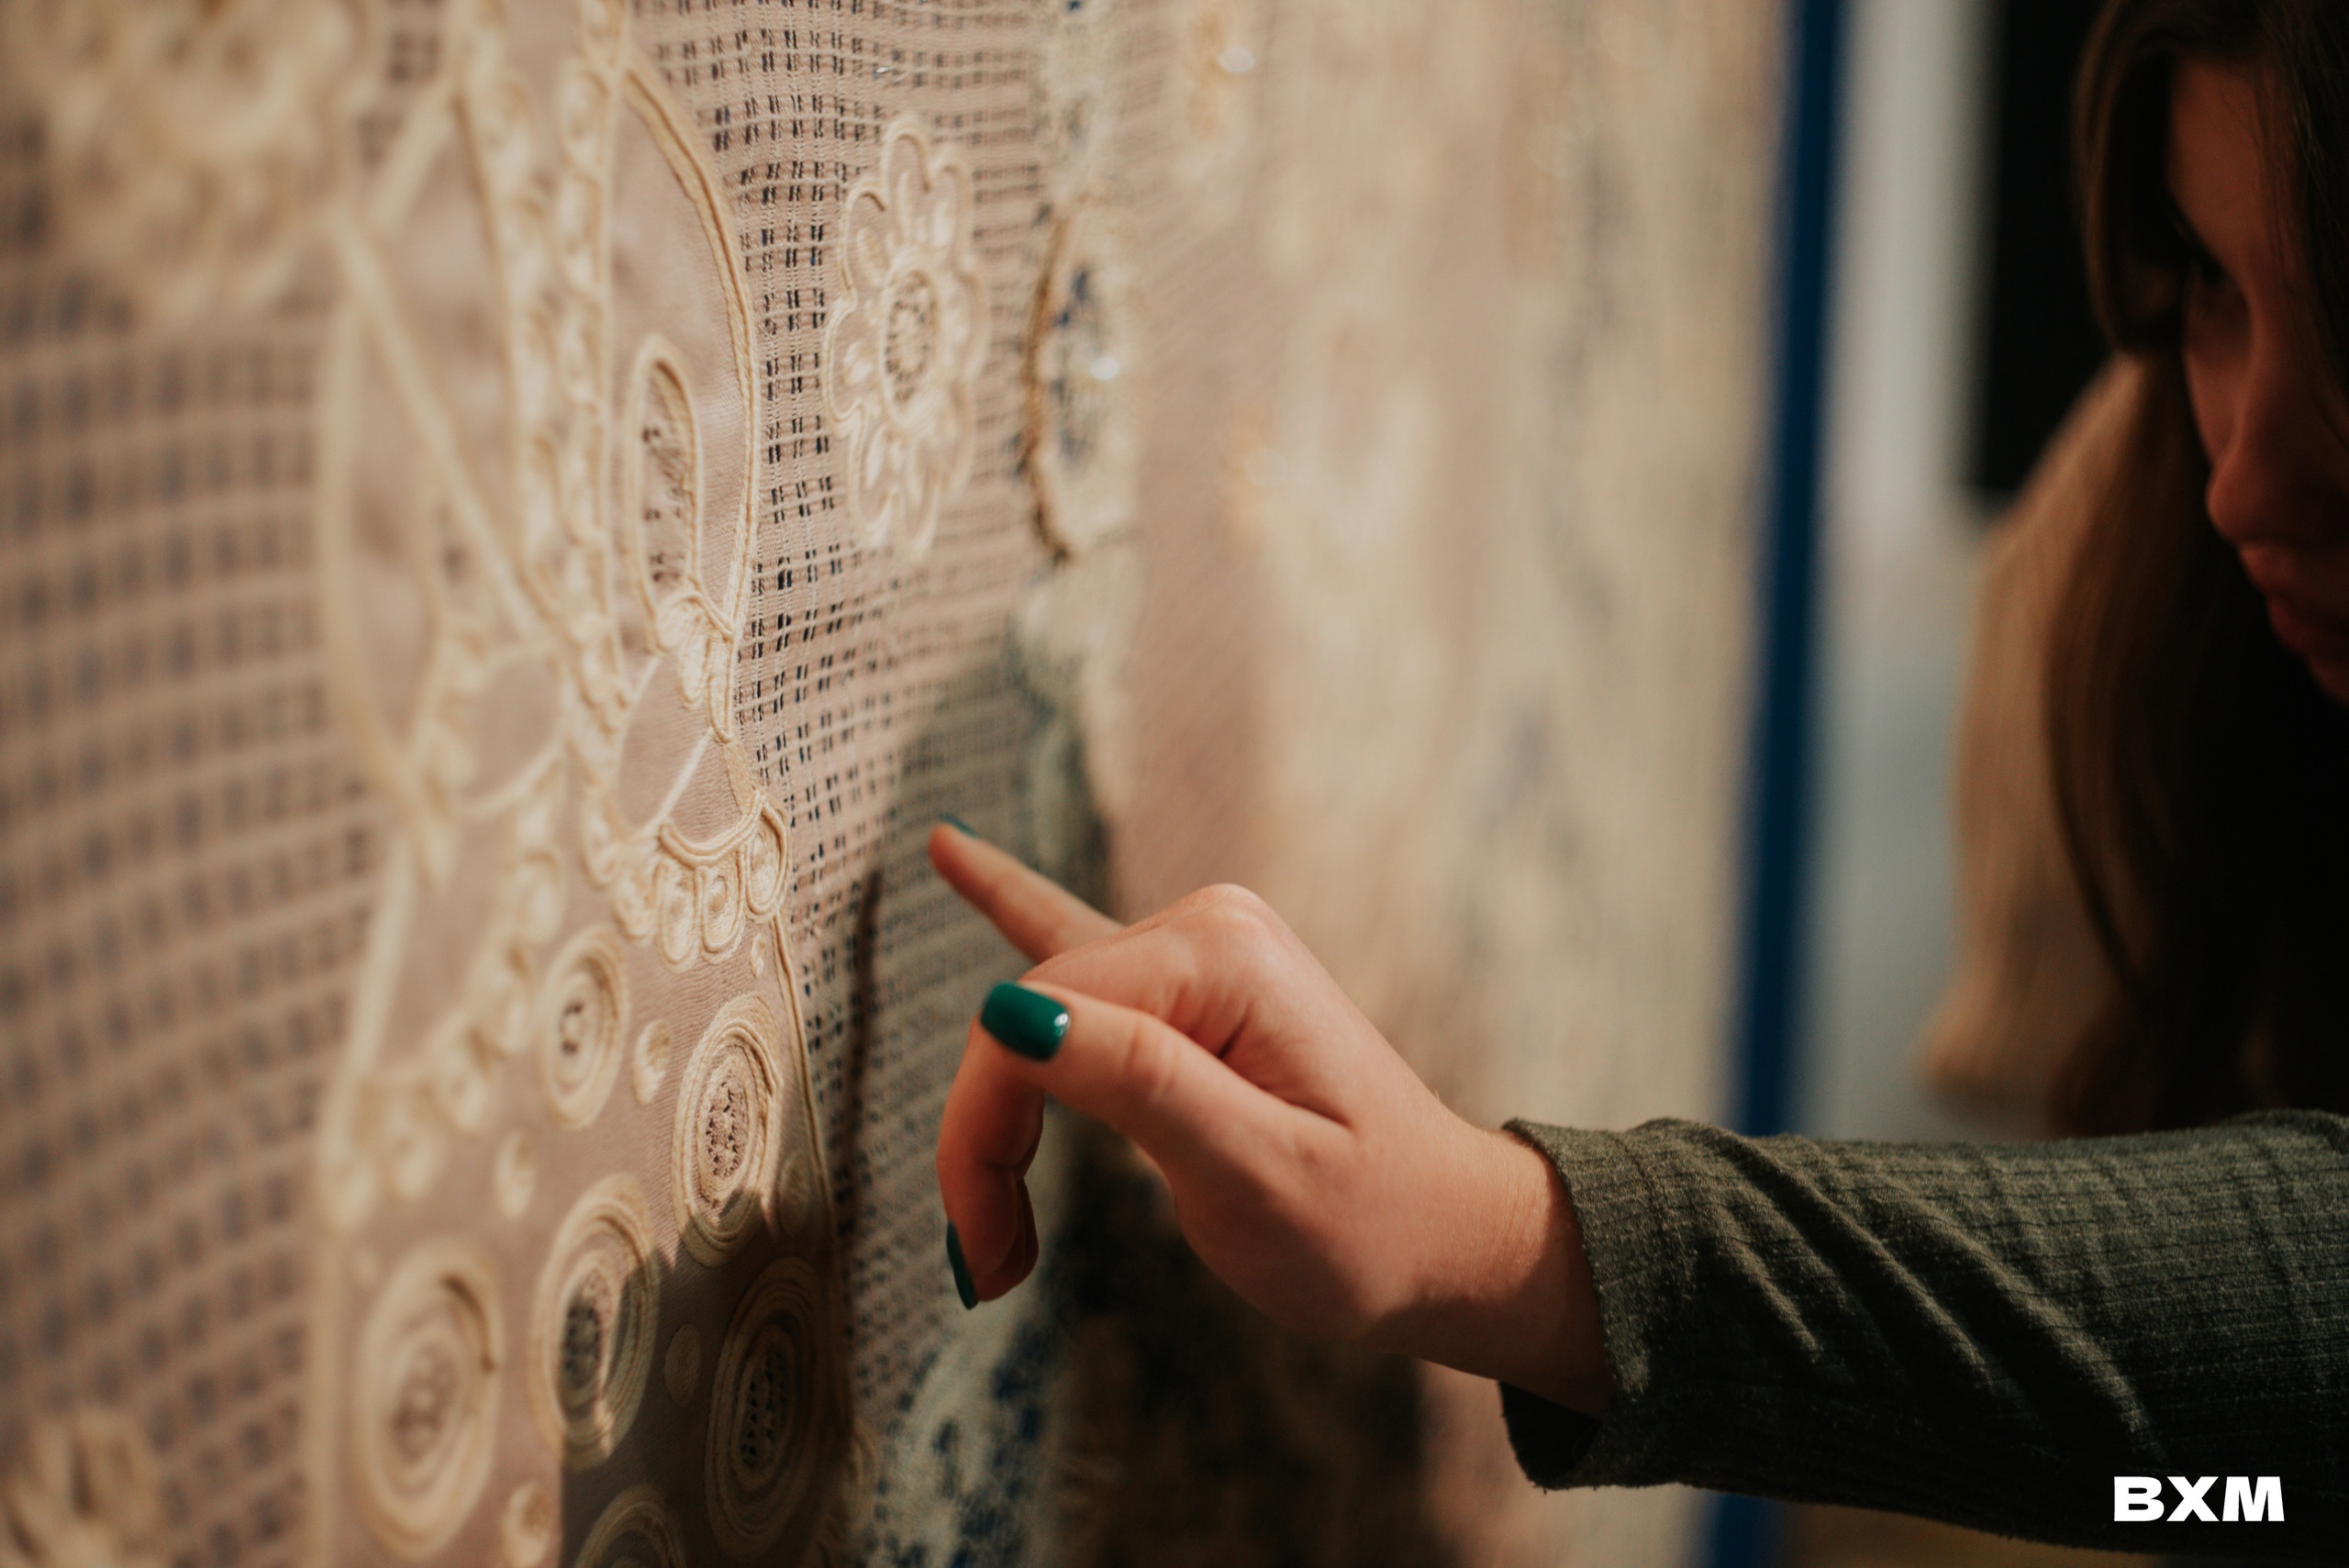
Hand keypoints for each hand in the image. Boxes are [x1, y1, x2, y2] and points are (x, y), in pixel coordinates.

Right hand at [928, 822, 1610, 1414]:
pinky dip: (1009, 910)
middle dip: (989, 1144)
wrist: (1450, 1240)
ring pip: (1034, 1016)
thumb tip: (1011, 1013)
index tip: (981, 1251)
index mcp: (1217, 956)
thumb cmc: (1370, 1225)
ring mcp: (1198, 948)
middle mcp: (1203, 926)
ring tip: (993, 1238)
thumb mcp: (1258, 1176)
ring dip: (1001, 1122)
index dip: (983, 1136)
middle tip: (990, 1266)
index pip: (1033, 1019)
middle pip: (1025, 1017)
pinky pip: (1074, 945)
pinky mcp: (1191, 987)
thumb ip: (1142, 1085)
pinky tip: (950, 851)